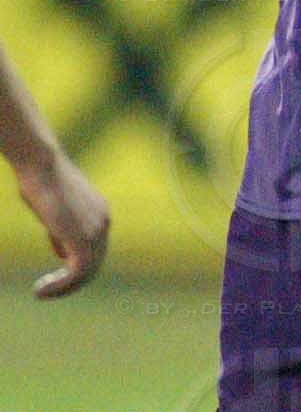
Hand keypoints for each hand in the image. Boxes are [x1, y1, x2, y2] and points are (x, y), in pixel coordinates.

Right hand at [15, 153, 107, 297]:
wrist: (42, 164)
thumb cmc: (40, 181)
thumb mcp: (54, 211)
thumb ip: (62, 231)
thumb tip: (62, 253)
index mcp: (100, 214)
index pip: (95, 249)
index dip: (74, 266)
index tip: (52, 277)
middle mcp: (104, 222)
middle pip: (94, 263)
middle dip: (70, 281)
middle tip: (45, 290)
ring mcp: (96, 229)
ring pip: (87, 271)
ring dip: (64, 287)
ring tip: (40, 293)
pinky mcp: (82, 236)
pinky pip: (77, 271)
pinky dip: (61, 285)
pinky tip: (41, 290)